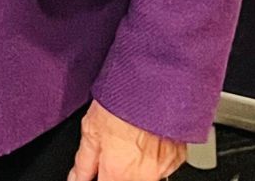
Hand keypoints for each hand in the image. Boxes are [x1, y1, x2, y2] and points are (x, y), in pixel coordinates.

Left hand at [68, 101, 186, 180]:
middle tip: (113, 152)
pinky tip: (144, 138)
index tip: (97, 170)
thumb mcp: (91, 129)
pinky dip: (152, 158)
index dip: (99, 177)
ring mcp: (164, 168)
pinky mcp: (178, 157)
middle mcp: (144, 176)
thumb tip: (76, 178)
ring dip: (134, 167)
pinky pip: (163, 166)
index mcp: (117, 172)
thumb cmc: (122, 101)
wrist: (156, 83)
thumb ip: (83, 162)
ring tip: (129, 141)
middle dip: (116, 173)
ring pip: (145, 177)